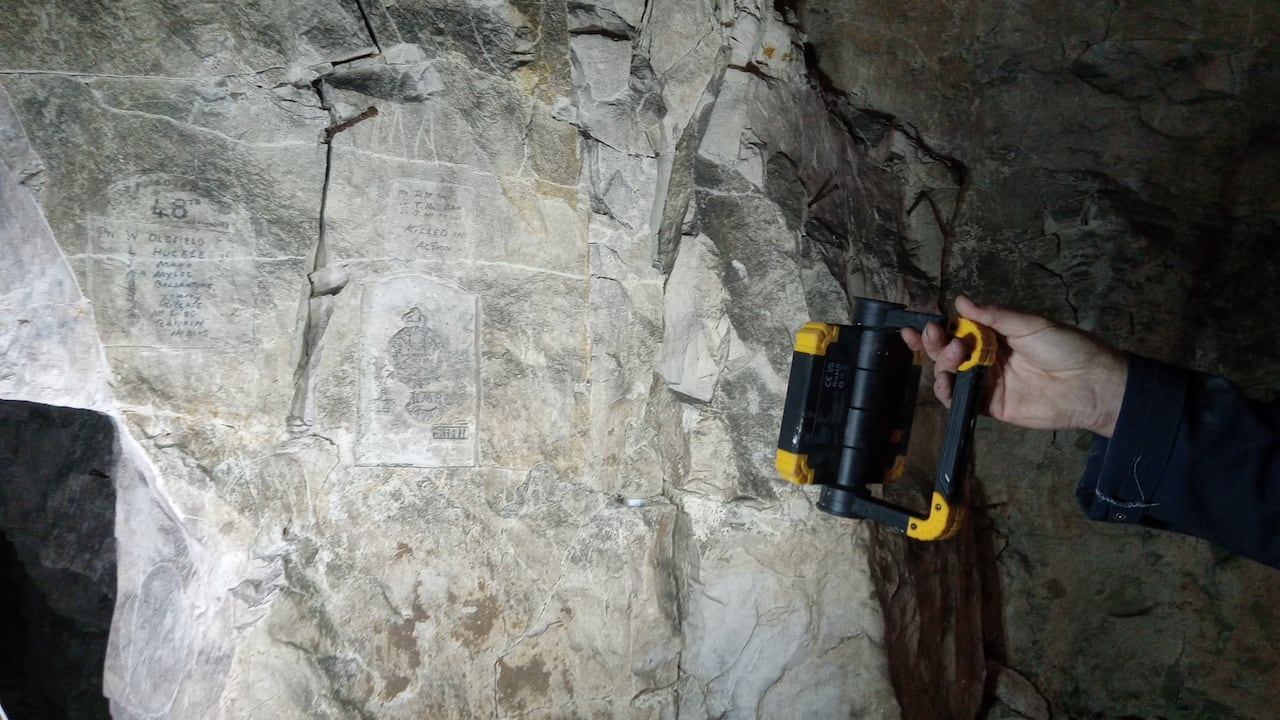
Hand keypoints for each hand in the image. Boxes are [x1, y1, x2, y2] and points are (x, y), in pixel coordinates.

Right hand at [900, 296, 1128, 436]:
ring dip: (942, 364)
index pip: (958, 329)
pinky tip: (945, 383)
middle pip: (948, 351)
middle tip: (934, 335)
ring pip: (950, 374)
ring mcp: (987, 382)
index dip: (939, 327)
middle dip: (935, 343)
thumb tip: (960, 301)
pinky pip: (960, 400)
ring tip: (953, 354)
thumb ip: (994, 316)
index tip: (925, 323)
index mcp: (994, 334)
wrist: (1091, 384)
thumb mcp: (1030, 324)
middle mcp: (986, 357)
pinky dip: (947, 392)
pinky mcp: (990, 405)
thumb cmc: (1066, 348)